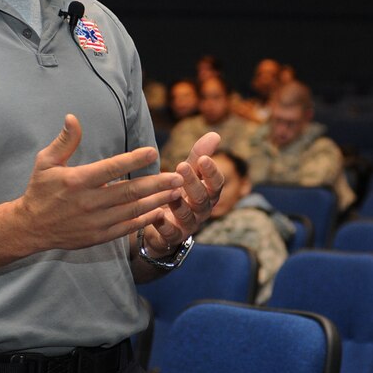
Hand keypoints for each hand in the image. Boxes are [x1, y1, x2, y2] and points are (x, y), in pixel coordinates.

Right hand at [19, 114, 184, 250]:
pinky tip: (160, 212)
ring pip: (133, 210)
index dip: (134, 159)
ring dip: (157, 201)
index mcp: (78, 180)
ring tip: (177, 192)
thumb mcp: (46, 162)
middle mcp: (89, 202)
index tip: (154, 151)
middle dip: (157, 183)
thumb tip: (73, 117)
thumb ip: (64, 141)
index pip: (111, 167)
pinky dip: (145, 220)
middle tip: (178, 177)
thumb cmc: (40, 190)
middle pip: (130, 191)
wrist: (29, 227)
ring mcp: (95, 221)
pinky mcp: (98, 236)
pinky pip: (127, 227)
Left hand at [142, 132, 224, 254]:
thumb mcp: (188, 174)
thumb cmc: (178, 194)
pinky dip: (164, 226)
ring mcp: (187, 226)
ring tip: (170, 192)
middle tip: (182, 167)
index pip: (216, 184)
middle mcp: (201, 211)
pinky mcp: (171, 238)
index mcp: (207, 194)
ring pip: (188, 217)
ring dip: (180, 204)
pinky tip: (156, 216)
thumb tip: (215, 134)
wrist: (163, 226)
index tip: (203, 158)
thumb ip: (198, 156)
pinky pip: (170, 234)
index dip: (211, 172)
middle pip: (203, 199)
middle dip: (193, 183)